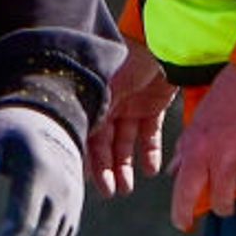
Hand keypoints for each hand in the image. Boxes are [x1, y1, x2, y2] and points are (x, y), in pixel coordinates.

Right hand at [89, 42, 172, 195]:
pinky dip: (150, 152)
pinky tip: (151, 169)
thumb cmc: (126, 61)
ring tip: (127, 187)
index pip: (89, 138)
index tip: (93, 183)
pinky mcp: (153, 107)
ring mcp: (131, 108)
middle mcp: (109, 107)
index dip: (90, 161)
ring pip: (126, 144)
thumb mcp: (105, 89)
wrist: (159, 43)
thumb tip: (77, 143)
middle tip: (112, 192)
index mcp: (94, 102)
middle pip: (106, 145)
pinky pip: (149, 134)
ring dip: (126, 166)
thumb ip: (94, 114)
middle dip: (108, 169)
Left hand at [169, 64, 235, 230]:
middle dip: (221, 203)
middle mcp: (225, 160)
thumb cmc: (229, 95)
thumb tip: (175, 174)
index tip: (183, 224)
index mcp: (199, 149)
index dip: (182, 214)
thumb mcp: (198, 120)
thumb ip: (186, 149)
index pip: (185, 193)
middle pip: (221, 203)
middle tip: (224, 195)